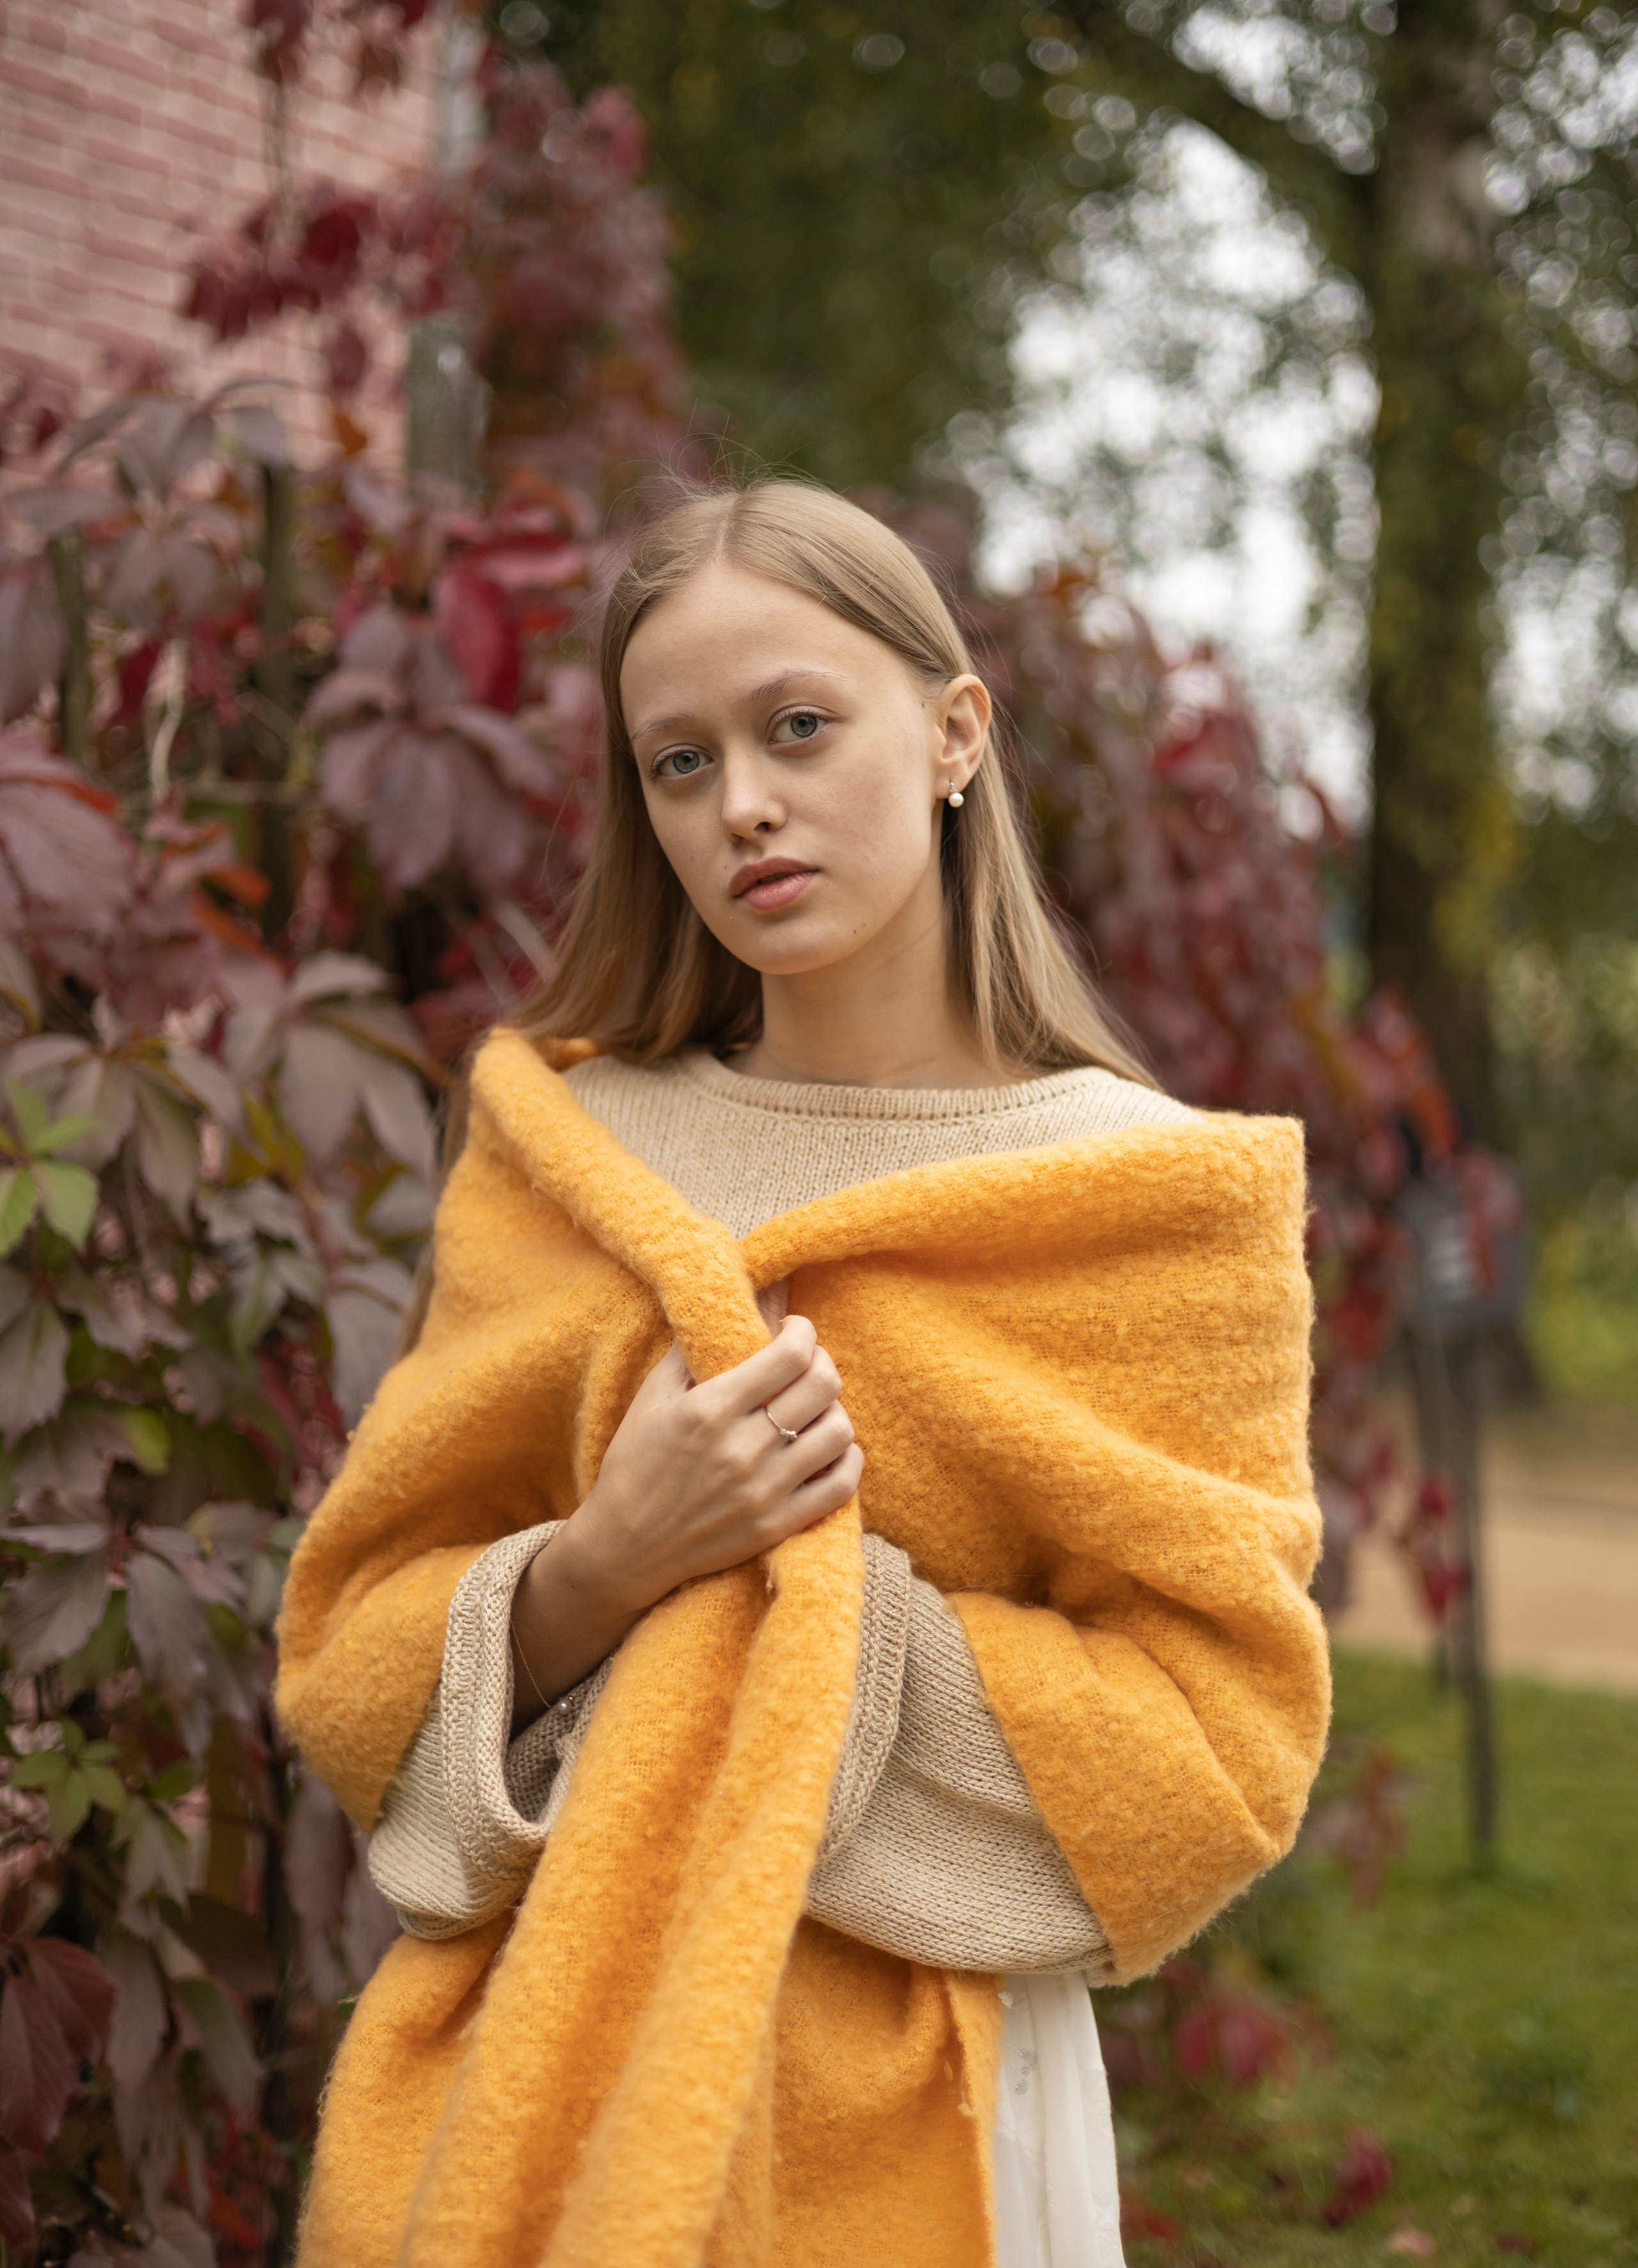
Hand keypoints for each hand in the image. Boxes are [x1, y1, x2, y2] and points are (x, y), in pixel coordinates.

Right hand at [509, 1316, 860, 1723]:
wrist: (624, 1547)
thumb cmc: (635, 1463)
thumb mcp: (654, 1395)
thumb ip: (694, 1346)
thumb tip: (737, 1299)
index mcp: (709, 1409)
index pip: (790, 1354)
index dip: (803, 1333)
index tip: (795, 1331)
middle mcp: (742, 1449)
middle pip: (823, 1386)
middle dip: (822, 1363)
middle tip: (807, 1366)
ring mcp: (764, 1492)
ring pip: (839, 1432)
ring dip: (833, 1411)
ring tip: (813, 1409)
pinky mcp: (778, 1527)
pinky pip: (842, 1486)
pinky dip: (846, 1460)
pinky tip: (826, 1449)